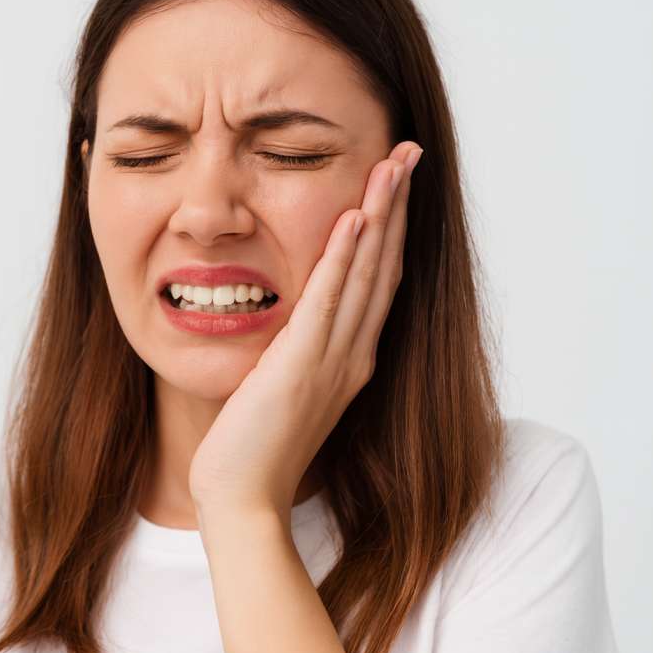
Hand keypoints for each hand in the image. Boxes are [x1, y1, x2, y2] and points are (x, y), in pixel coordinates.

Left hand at [188, 141, 422, 519]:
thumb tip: (288, 319)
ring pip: (365, 274)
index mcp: (348, 358)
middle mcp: (352, 354)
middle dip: (396, 207)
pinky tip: (352, 219)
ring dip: (379, 216)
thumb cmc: (254, 446)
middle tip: (408, 154)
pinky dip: (343, 258)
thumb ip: (295, 349)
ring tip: (392, 165)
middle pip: (384, 266)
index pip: (377, 281)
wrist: (244, 498)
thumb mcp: (282, 385)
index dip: (390, 230)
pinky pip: (328, 302)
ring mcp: (333, 360)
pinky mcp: (302, 366)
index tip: (394, 184)